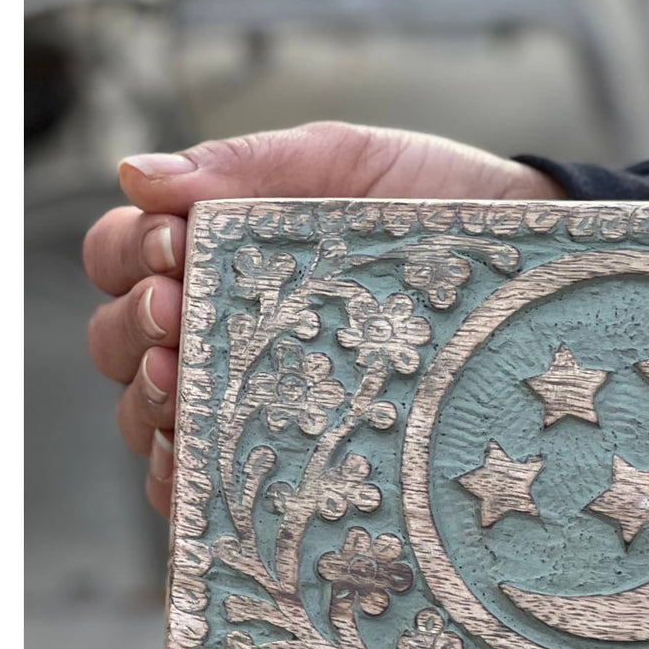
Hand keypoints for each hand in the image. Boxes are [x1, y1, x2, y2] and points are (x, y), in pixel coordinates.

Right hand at [81, 121, 560, 514]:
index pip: (123, 257)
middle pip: (118, 341)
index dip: (129, 255)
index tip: (178, 248)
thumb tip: (137, 173)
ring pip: (150, 414)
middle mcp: (224, 328)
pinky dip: (184, 481)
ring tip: (189, 390)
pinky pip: (208, 486)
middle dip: (131, 331)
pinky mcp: (295, 455)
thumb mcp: (348, 163)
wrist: (529, 256)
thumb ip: (251, 165)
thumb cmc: (438, 204)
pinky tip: (203, 469)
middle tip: (178, 319)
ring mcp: (254, 396)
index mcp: (221, 252)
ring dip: (150, 406)